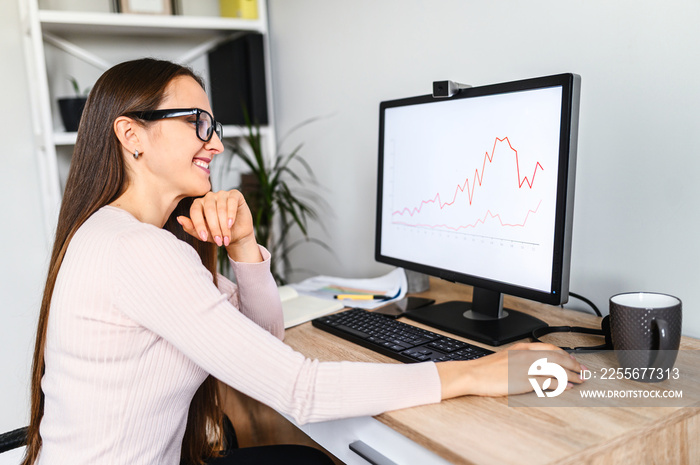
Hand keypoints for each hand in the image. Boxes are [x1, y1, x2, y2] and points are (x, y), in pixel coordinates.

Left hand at [177, 190, 261, 262]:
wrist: (237, 235)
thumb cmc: (218, 233)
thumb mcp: (204, 234)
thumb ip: (191, 227)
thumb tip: (179, 219)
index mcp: (198, 204)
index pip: (195, 211)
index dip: (199, 225)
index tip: (204, 238)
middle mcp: (209, 197)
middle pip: (209, 210)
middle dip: (214, 228)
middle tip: (218, 241)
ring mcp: (222, 194)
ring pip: (221, 208)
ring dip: (224, 225)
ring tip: (226, 237)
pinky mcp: (235, 194)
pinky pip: (231, 201)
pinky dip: (231, 214)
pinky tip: (231, 224)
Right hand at [437, 342, 583, 397]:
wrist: (473, 374)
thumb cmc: (485, 369)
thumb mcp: (505, 358)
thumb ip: (520, 359)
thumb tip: (534, 366)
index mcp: (522, 348)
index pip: (550, 348)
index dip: (566, 355)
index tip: (574, 360)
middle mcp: (527, 355)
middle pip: (558, 357)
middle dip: (574, 364)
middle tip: (584, 370)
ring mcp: (527, 368)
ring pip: (557, 369)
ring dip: (572, 374)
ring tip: (581, 379)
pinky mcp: (526, 381)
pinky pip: (549, 382)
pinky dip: (562, 384)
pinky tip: (568, 387)